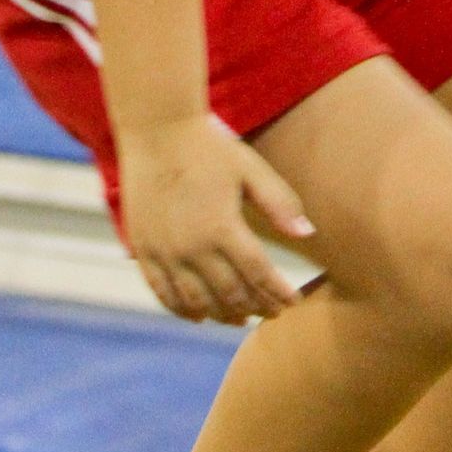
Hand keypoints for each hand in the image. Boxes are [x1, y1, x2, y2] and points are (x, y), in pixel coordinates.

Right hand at [119, 113, 314, 325]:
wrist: (155, 132)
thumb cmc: (209, 147)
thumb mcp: (250, 169)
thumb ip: (280, 203)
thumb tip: (308, 234)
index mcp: (223, 228)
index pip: (258, 275)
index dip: (278, 294)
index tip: (293, 302)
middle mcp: (192, 247)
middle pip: (230, 295)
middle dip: (255, 308)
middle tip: (271, 313)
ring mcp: (165, 252)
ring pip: (197, 302)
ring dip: (222, 316)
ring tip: (240, 319)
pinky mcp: (143, 250)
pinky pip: (163, 294)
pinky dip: (183, 310)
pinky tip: (199, 315)